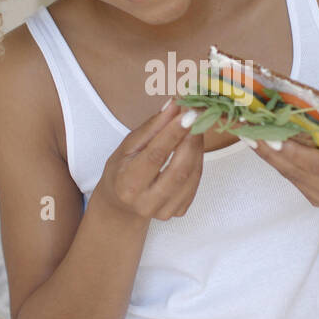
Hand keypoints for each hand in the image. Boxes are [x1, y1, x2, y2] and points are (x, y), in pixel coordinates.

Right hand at [94, 98, 204, 221]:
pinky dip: (197, 162)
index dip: (174, 133)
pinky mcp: (178, 213)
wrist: (121, 204)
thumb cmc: (122, 170)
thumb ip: (152, 127)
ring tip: (196, 128)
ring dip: (197, 148)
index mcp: (127, 184)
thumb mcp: (128, 146)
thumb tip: (174, 105)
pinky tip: (193, 147)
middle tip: (198, 116)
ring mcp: (164, 211)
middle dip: (191, 139)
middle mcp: (145, 202)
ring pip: (191, 176)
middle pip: (178, 169)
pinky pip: (195, 184)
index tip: (188, 112)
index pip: (155, 156)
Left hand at [239, 105, 318, 208]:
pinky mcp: (317, 202)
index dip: (291, 151)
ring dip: (268, 154)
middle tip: (247, 130)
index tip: (269, 137)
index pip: (316, 163)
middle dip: (269, 149)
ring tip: (249, 133)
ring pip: (290, 175)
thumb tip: (300, 100)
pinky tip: (265, 145)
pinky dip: (279, 161)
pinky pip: (293, 179)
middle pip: (296, 171)